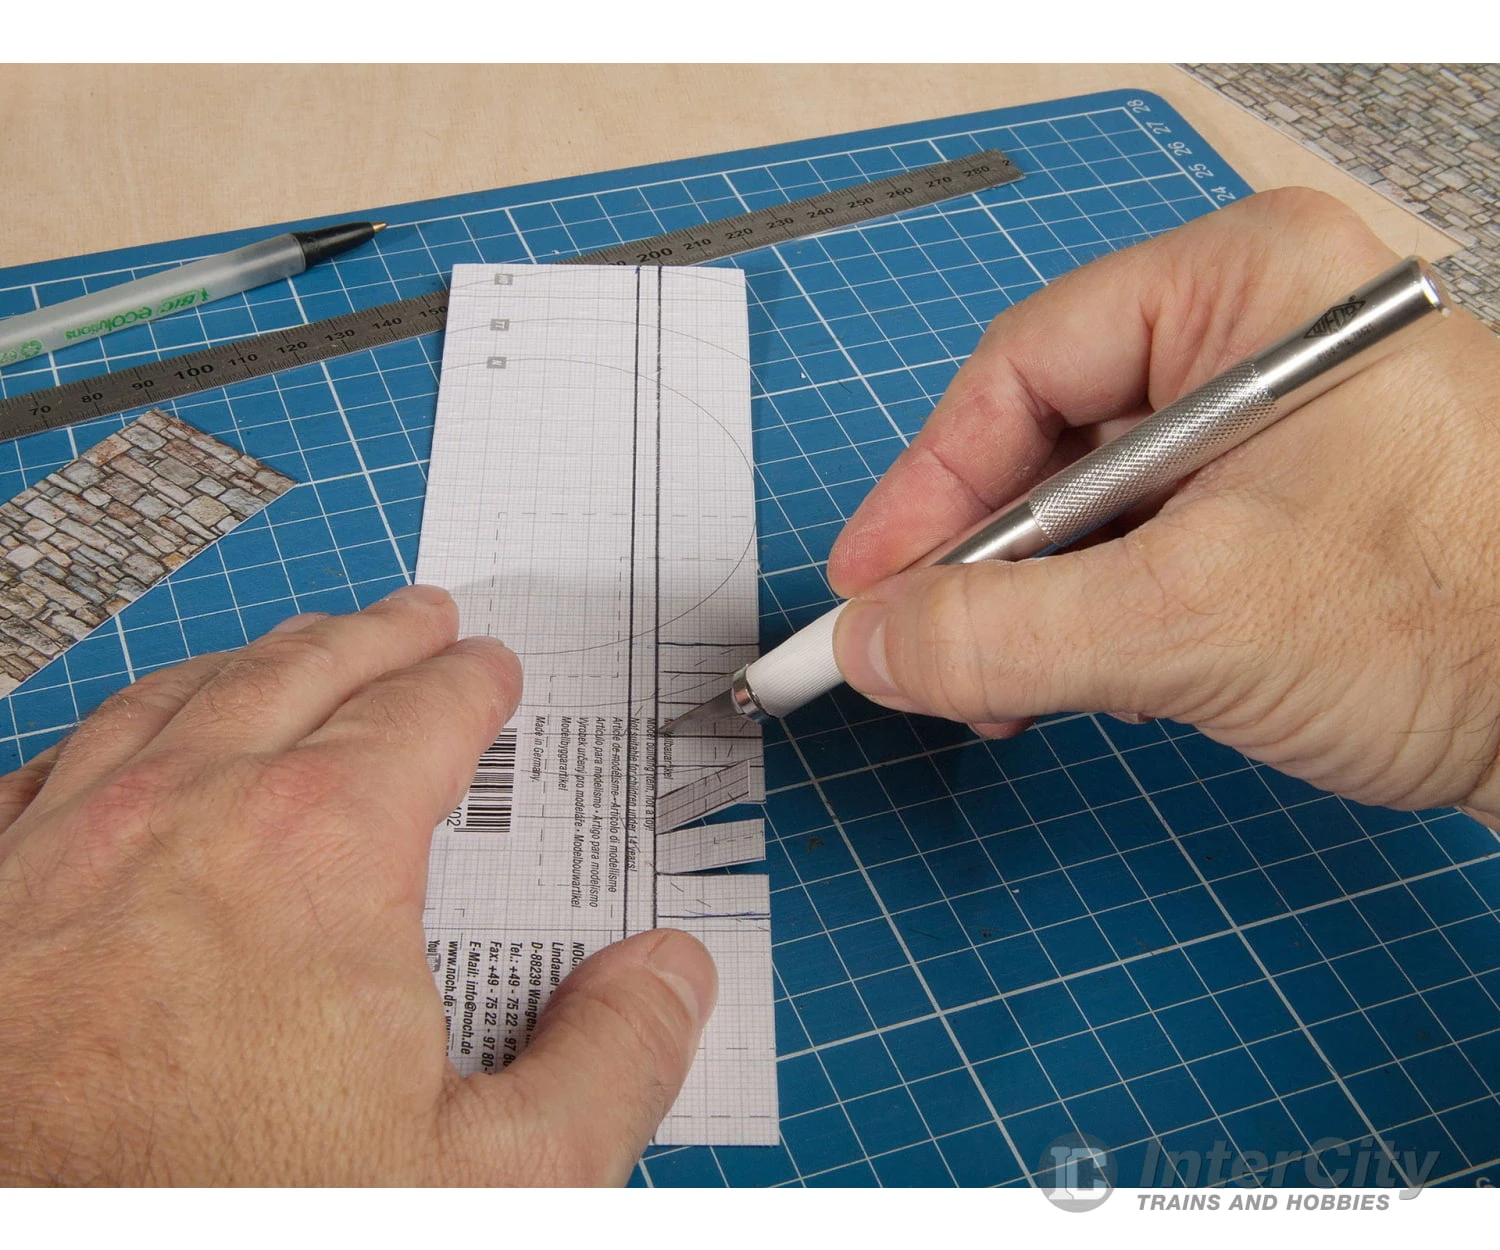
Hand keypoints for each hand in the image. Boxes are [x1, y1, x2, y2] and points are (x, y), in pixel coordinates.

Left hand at [0, 586, 714, 1184]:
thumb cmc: (240, 1232)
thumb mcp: (498, 1187)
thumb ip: (612, 1063)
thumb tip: (668, 978)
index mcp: (317, 852)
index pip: (420, 717)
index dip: (470, 685)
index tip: (490, 672)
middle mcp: (179, 820)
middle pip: (298, 673)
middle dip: (370, 636)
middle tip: (415, 616)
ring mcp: (58, 858)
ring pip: (171, 702)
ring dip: (252, 664)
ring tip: (294, 654)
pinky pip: (49, 773)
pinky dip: (114, 736)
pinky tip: (127, 749)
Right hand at [829, 188, 1499, 827]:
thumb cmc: (1460, 623)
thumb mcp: (1194, 621)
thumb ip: (1004, 633)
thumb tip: (869, 646)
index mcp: (1248, 286)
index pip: (1026, 367)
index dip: (929, 486)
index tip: (868, 584)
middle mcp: (1253, 336)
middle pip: (1047, 438)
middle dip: (979, 561)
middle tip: (915, 648)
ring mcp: (1267, 424)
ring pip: (1086, 506)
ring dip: (1028, 605)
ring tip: (996, 690)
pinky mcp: (1278, 506)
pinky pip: (1139, 546)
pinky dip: (1088, 620)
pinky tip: (1072, 681)